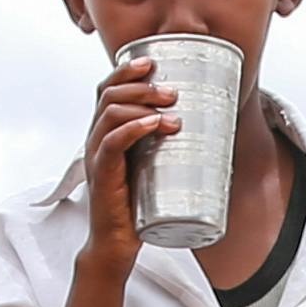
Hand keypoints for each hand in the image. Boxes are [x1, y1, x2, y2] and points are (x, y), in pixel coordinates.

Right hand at [81, 54, 177, 266]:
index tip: (152, 62)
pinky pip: (112, 143)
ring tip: (171, 111)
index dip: (125, 70)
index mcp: (104, 133)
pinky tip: (155, 124)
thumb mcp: (153, 166)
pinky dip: (133, 129)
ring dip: (143, 104)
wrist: (117, 244)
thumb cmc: (137, 206)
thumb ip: (167, 146)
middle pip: (108, 94)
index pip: (106, 89)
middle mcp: (95, 140)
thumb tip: (209, 129)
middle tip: (172, 92)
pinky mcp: (102, 176)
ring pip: (110, 113)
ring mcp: (96, 157)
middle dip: (141, 85)